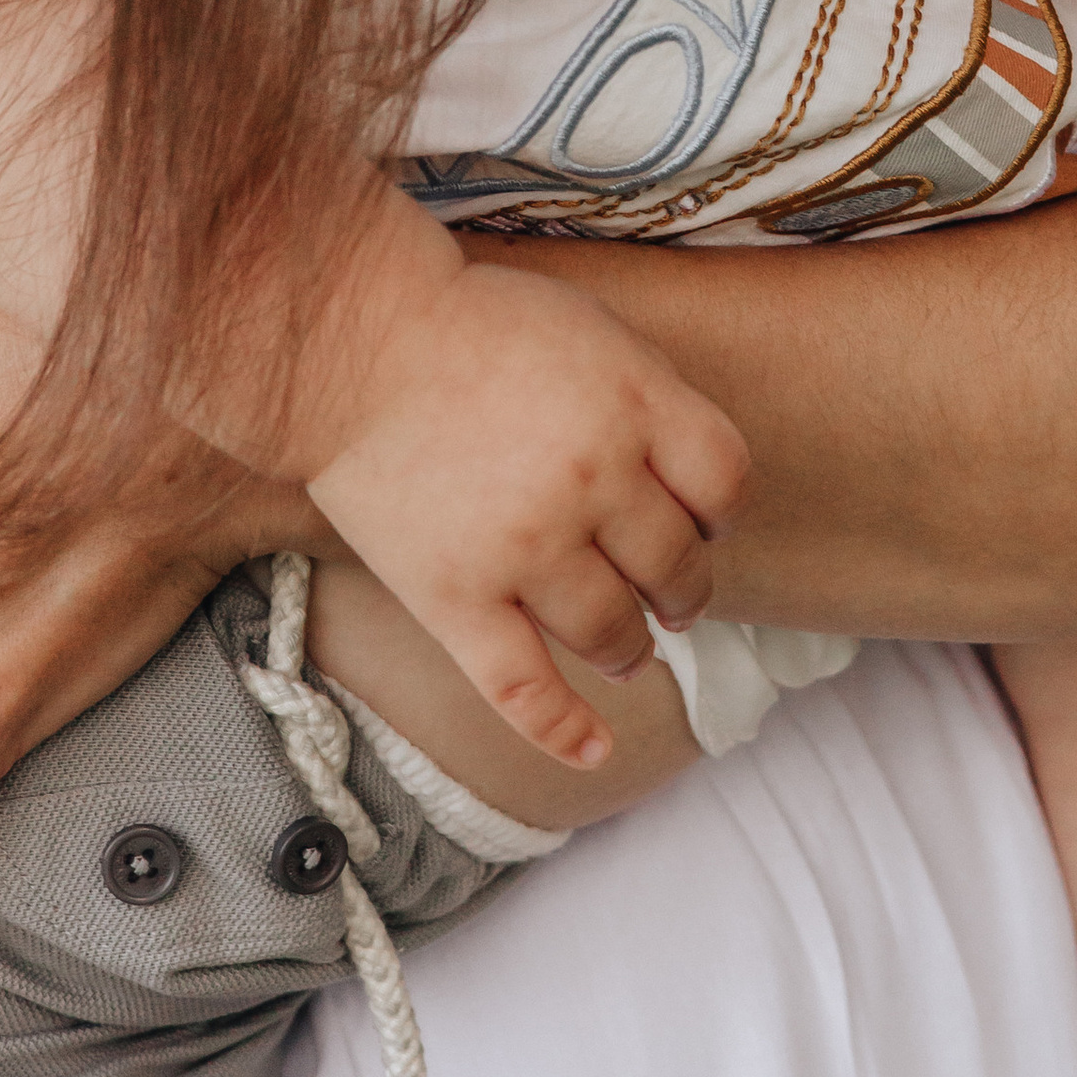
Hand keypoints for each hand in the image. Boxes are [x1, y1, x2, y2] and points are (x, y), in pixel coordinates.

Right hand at [310, 259, 748, 771]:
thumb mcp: (589, 329)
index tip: (702, 522)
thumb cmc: (471, 325)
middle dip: (681, 589)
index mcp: (633, 404)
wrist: (352, 342)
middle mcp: (592, 479)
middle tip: (669, 597)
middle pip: (675, 565)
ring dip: (631, 648)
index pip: (724, 483)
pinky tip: (596, 751)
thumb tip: (688, 475)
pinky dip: (564, 730)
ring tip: (627, 649)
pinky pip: (523, 688)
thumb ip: (646, 396)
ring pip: (613, 632)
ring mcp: (525, 546)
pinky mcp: (457, 598)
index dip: (720, 512)